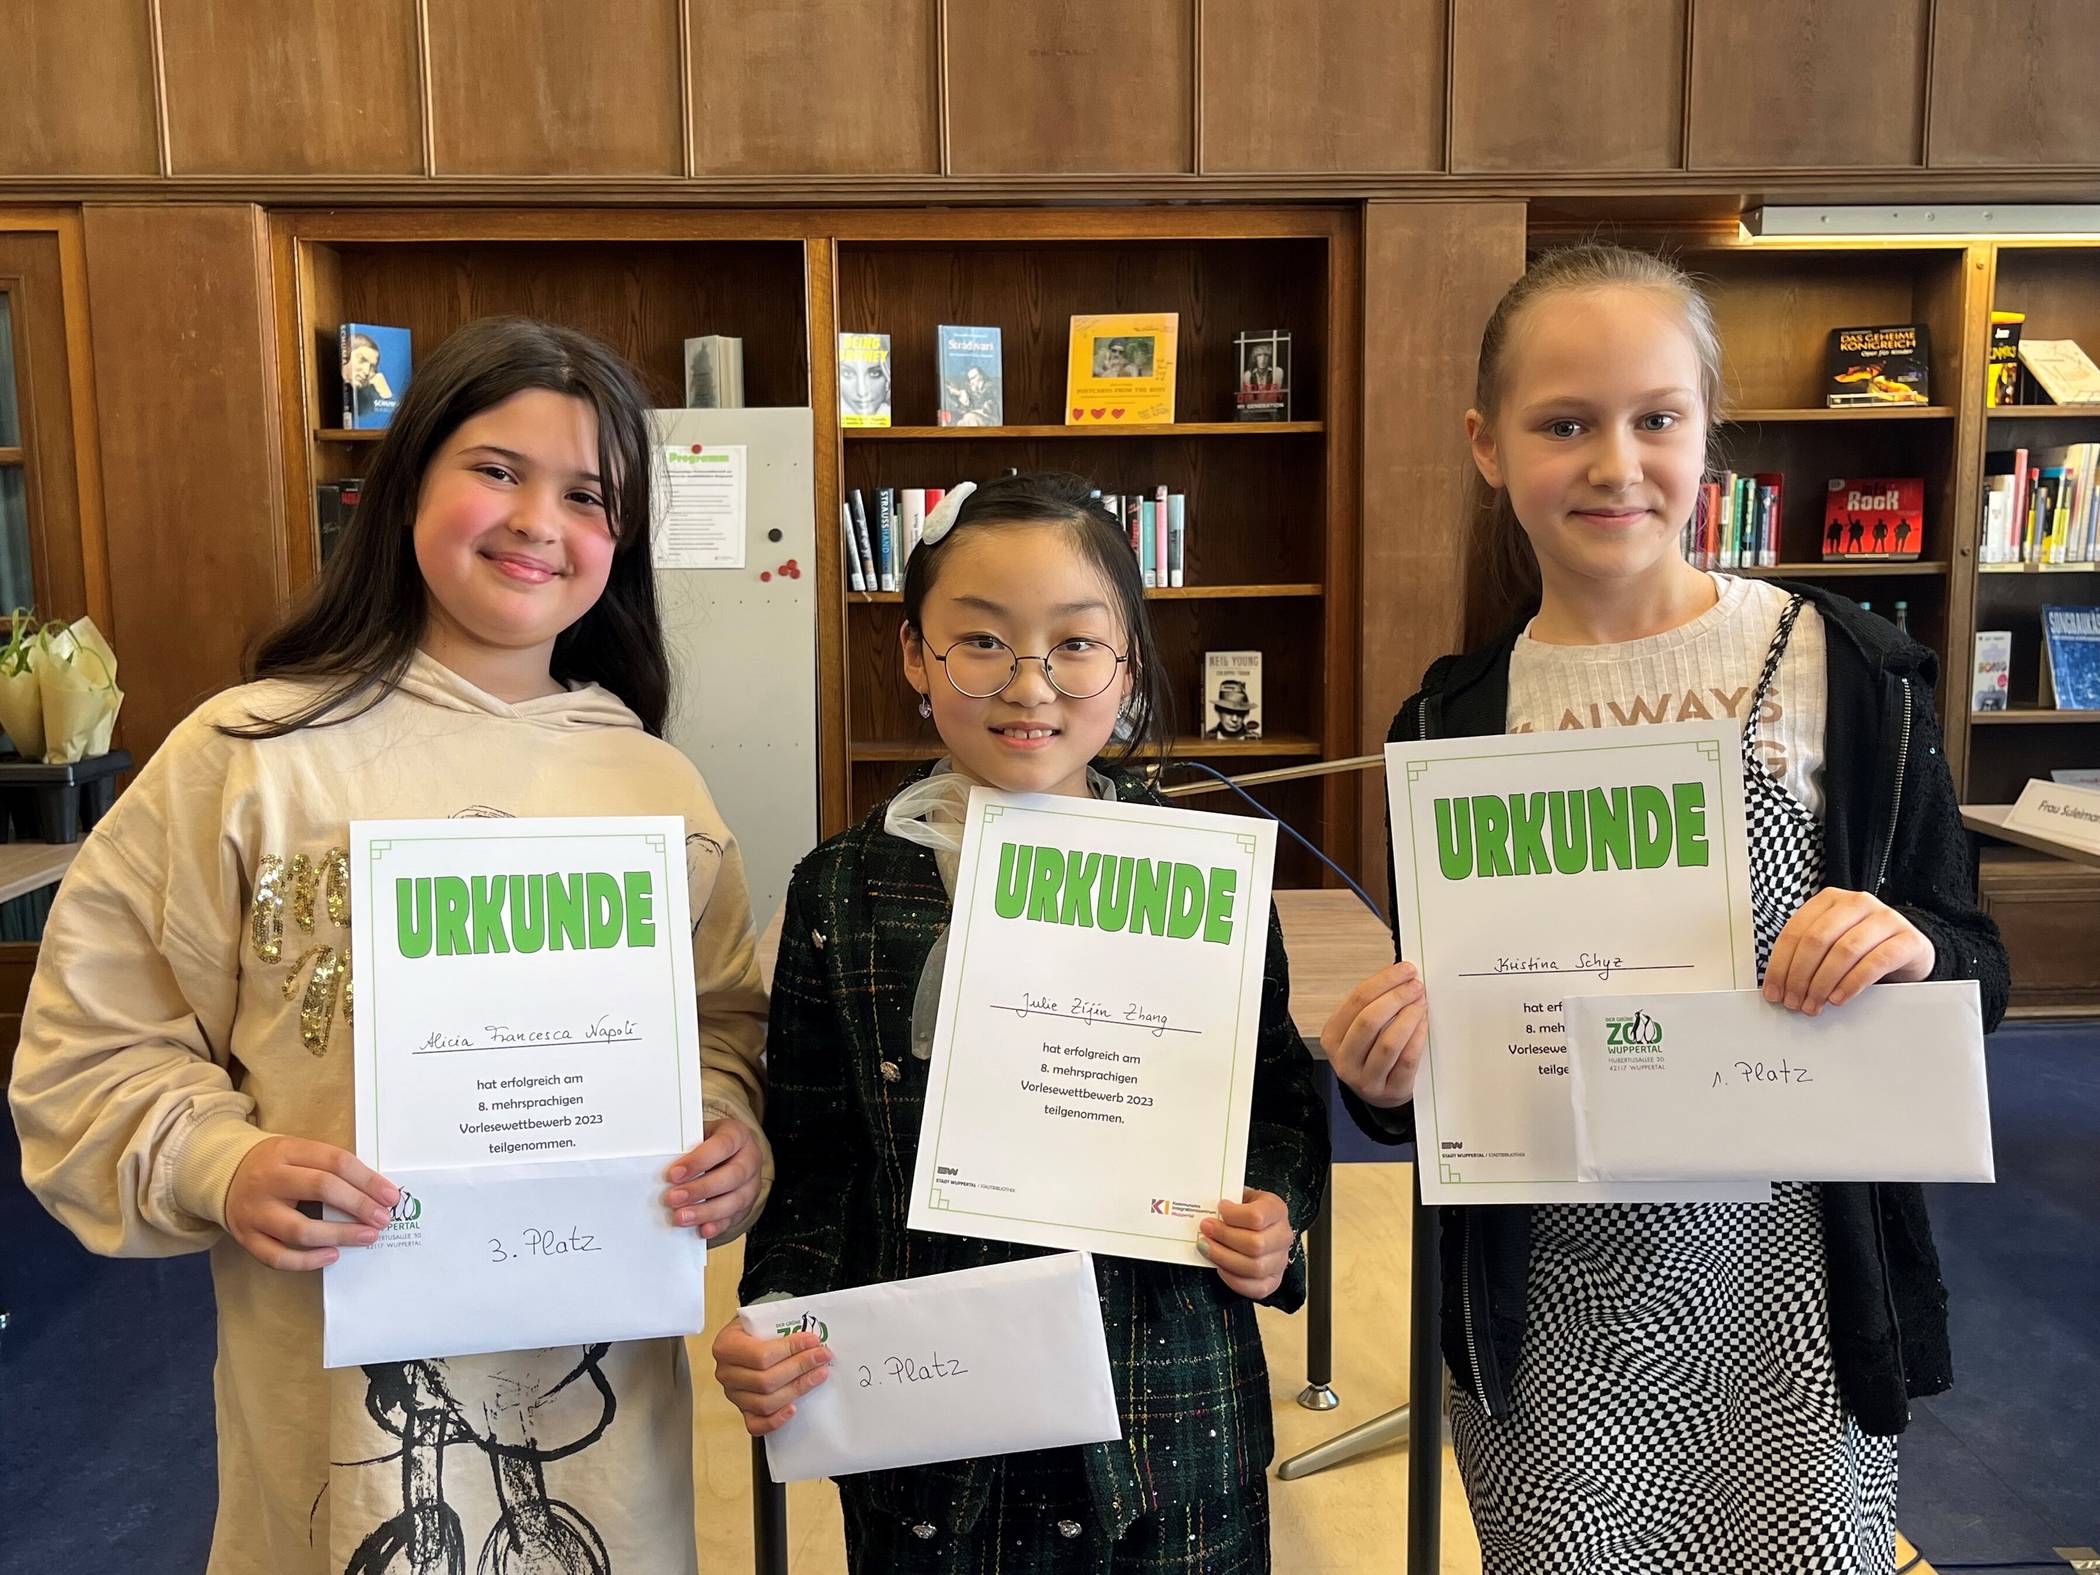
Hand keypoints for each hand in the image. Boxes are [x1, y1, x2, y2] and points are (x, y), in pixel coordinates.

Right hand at [224, 1136, 400, 1270]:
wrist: (223, 1175)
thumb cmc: (275, 1165)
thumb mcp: (299, 1152)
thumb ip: (331, 1167)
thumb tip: (377, 1192)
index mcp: (286, 1151)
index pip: (334, 1162)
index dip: (367, 1180)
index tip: (391, 1196)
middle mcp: (268, 1180)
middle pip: (320, 1189)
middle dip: (359, 1205)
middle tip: (383, 1218)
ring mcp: (254, 1211)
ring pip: (300, 1229)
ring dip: (339, 1235)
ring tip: (367, 1237)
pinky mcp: (245, 1238)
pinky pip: (277, 1257)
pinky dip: (307, 1261)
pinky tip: (332, 1255)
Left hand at [663, 1117, 762, 1238]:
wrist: (731, 1154)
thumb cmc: (711, 1144)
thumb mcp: (700, 1135)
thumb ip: (686, 1148)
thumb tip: (661, 1165)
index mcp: (738, 1136)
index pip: (721, 1146)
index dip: (697, 1161)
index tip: (673, 1174)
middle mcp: (750, 1159)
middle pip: (732, 1176)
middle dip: (700, 1190)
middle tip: (673, 1198)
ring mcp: (751, 1184)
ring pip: (735, 1201)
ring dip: (706, 1211)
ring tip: (681, 1216)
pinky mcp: (747, 1205)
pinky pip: (734, 1218)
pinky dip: (717, 1225)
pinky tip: (702, 1229)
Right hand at [711, 1316, 830, 1435]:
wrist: (745, 1337)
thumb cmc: (754, 1327)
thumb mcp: (760, 1318)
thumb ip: (781, 1326)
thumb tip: (813, 1340)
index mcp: (726, 1346)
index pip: (761, 1355)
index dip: (791, 1350)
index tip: (813, 1341)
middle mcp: (726, 1373)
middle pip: (765, 1381)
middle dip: (800, 1368)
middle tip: (822, 1357)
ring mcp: (733, 1395)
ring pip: (765, 1403)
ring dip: (797, 1389)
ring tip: (818, 1375)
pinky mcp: (743, 1410)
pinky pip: (756, 1425)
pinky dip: (775, 1420)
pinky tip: (793, 1408)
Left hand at [1198, 1189, 1293, 1299]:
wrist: (1260, 1226)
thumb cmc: (1246, 1210)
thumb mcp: (1241, 1196)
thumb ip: (1229, 1200)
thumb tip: (1207, 1208)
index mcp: (1277, 1210)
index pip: (1257, 1216)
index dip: (1233, 1215)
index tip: (1219, 1208)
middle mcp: (1283, 1236)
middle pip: (1256, 1244)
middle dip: (1224, 1237)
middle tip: (1205, 1228)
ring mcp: (1281, 1261)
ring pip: (1255, 1267)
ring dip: (1223, 1258)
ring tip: (1205, 1247)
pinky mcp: (1274, 1280)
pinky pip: (1257, 1288)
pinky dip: (1234, 1280)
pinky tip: (1219, 1267)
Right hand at [1322, 961, 1427, 1108]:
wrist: (1380, 1094)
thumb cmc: (1370, 1055)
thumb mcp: (1360, 1030)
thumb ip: (1372, 1005)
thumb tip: (1399, 975)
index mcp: (1332, 1037)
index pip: (1356, 1001)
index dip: (1383, 981)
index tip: (1404, 970)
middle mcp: (1344, 1060)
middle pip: (1369, 1021)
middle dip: (1396, 997)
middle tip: (1415, 986)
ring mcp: (1366, 1079)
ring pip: (1388, 1042)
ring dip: (1408, 1016)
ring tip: (1420, 1003)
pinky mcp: (1389, 1091)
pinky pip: (1406, 1060)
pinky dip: (1417, 1038)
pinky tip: (1423, 1024)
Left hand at [1762, 888, 1935, 1015]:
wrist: (1909, 951)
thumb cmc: (1864, 948)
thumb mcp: (1831, 943)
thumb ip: (1807, 955)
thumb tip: (1778, 986)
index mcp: (1830, 900)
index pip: (1795, 931)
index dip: (1780, 964)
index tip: (1774, 990)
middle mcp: (1857, 902)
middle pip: (1817, 940)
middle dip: (1799, 976)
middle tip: (1793, 1001)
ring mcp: (1885, 918)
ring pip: (1844, 951)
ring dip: (1822, 983)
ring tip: (1814, 1003)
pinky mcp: (1907, 939)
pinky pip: (1875, 963)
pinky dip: (1851, 984)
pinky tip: (1838, 998)